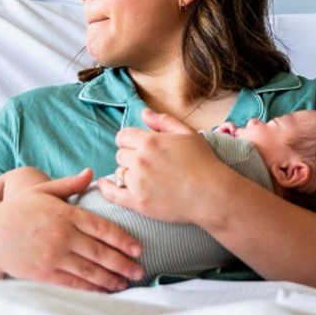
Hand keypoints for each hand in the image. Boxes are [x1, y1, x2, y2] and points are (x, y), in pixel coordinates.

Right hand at [0, 170, 144, 290]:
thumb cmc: (17, 211)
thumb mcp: (42, 191)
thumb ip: (69, 184)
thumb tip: (91, 174)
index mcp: (66, 214)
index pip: (103, 228)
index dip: (123, 240)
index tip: (139, 249)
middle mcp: (63, 236)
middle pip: (100, 252)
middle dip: (123, 264)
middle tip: (140, 271)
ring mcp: (53, 256)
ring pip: (90, 271)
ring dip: (111, 279)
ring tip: (126, 283)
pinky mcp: (44, 274)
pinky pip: (73, 284)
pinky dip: (91, 289)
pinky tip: (104, 292)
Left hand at [96, 109, 235, 224]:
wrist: (211, 194)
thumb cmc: (204, 163)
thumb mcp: (188, 134)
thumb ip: (164, 121)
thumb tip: (144, 113)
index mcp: (149, 141)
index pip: (123, 136)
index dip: (128, 141)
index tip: (134, 147)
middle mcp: (139, 160)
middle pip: (120, 155)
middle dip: (130, 157)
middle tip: (145, 165)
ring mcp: (137, 181)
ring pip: (119, 173)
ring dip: (126, 173)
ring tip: (142, 178)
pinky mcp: (137, 201)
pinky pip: (112, 193)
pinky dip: (106, 188)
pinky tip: (104, 184)